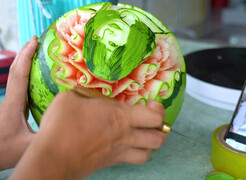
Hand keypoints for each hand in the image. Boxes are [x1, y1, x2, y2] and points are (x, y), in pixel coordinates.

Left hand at [0, 36, 37, 169]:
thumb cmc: (5, 151)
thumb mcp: (29, 145)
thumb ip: (48, 135)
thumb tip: (70, 122)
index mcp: (13, 104)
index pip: (19, 74)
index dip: (26, 56)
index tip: (34, 40)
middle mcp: (10, 99)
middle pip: (16, 70)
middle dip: (25, 53)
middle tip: (37, 40)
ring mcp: (11, 103)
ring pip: (17, 77)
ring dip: (25, 62)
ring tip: (38, 53)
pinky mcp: (13, 108)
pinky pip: (21, 86)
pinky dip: (27, 74)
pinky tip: (38, 76)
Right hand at [10, 88, 167, 178]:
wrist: (52, 159)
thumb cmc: (62, 126)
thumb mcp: (70, 99)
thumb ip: (84, 96)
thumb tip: (85, 96)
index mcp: (121, 118)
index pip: (154, 117)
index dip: (159, 110)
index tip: (152, 104)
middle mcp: (125, 137)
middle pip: (158, 139)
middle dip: (162, 130)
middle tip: (154, 122)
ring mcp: (118, 153)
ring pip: (147, 154)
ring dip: (149, 145)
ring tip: (143, 136)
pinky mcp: (108, 163)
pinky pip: (129, 160)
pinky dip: (132, 153)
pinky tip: (123, 145)